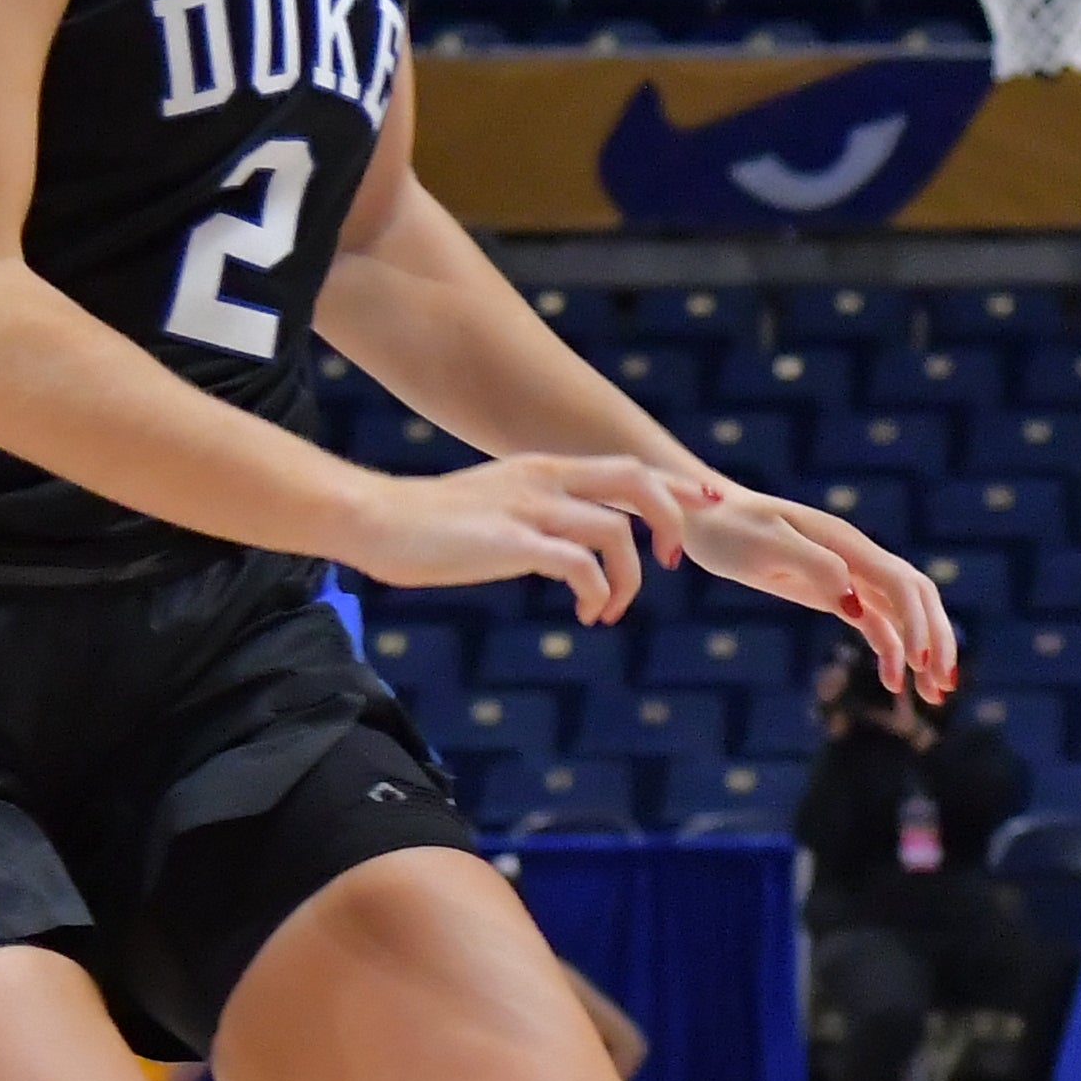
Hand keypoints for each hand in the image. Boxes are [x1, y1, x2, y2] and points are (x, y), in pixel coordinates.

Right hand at [340, 452, 698, 620]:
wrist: (375, 520)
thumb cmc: (429, 525)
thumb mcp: (496, 507)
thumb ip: (538, 517)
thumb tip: (569, 551)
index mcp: (543, 469)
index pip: (625, 466)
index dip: (672, 485)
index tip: (704, 503)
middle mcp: (543, 479)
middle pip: (636, 480)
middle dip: (670, 518)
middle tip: (672, 562)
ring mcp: (528, 508)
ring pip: (614, 531)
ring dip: (628, 578)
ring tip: (609, 611)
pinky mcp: (510, 541)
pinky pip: (579, 564)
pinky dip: (598, 592)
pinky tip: (588, 614)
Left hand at [686, 481, 957, 701]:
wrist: (705, 516)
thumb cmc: (729, 528)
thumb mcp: (765, 545)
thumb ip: (813, 566)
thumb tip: (855, 600)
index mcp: (847, 544)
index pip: (902, 583)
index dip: (919, 623)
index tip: (921, 664)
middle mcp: (858, 557)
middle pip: (918, 597)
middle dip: (937, 640)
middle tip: (942, 687)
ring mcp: (849, 575)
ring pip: (904, 613)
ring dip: (924, 651)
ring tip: (933, 695)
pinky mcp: (835, 592)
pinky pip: (877, 622)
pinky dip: (892, 651)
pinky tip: (893, 683)